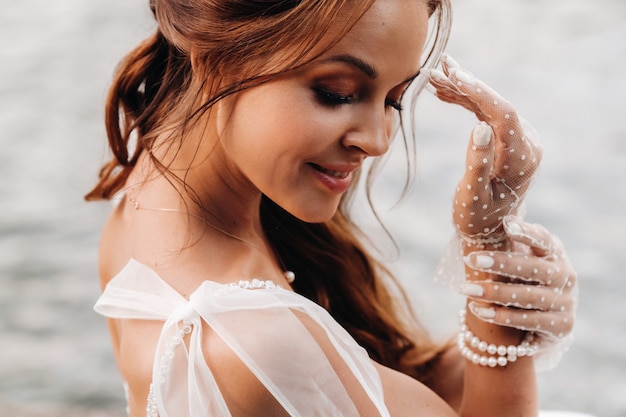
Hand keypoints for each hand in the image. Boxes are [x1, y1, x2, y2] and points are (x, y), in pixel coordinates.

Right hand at [426, 56, 542, 247]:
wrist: (489, 231)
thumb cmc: (477, 218)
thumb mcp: (472, 196)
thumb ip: (478, 163)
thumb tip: (480, 126)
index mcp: (521, 158)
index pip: (503, 114)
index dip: (479, 92)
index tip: (455, 76)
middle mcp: (525, 144)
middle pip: (495, 105)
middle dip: (466, 84)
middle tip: (438, 67)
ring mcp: (517, 140)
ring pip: (488, 107)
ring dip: (462, 91)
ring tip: (434, 77)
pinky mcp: (506, 140)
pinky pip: (485, 114)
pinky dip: (464, 103)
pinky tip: (444, 93)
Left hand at [461, 216, 577, 367]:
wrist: (552, 319)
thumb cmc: (528, 278)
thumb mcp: (524, 256)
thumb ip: (509, 241)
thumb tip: (485, 217)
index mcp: (555, 253)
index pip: (544, 240)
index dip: (527, 232)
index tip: (507, 225)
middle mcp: (565, 275)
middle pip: (532, 268)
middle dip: (500, 263)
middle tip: (470, 259)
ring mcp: (565, 301)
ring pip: (527, 296)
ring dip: (493, 292)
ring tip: (465, 288)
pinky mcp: (562, 326)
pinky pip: (527, 321)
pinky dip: (500, 316)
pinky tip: (477, 309)